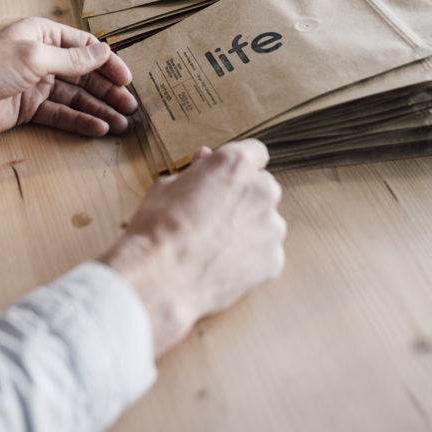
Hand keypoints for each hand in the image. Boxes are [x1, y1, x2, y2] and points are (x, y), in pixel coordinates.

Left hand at [0, 18, 137, 159]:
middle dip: (107, 90)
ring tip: (121, 124)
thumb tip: (104, 51)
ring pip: (74, 97)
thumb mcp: (35, 56)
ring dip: (97, 109)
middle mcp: (40, 58)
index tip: (126, 79)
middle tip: (130, 106)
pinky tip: (97, 129)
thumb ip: (72, 58)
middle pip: (82, 74)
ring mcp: (34, 85)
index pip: (84, 46)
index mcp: (42, 35)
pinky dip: (79, 121)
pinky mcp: (26, 110)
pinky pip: (59, 114)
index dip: (107, 62)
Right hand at [101, 140, 285, 358]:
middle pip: (262, 187)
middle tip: (214, 213)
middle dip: (243, 197)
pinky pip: (265, 252)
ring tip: (215, 244)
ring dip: (248, 227)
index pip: (254, 152)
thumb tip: (204, 161)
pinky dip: (250, 257)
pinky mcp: (273, 260)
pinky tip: (222, 264)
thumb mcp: (167, 185)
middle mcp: (261, 191)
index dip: (238, 166)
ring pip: (266, 221)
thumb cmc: (158, 229)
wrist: (161, 278)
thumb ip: (196, 171)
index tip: (228, 177)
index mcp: (236, 164)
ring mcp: (271, 227)